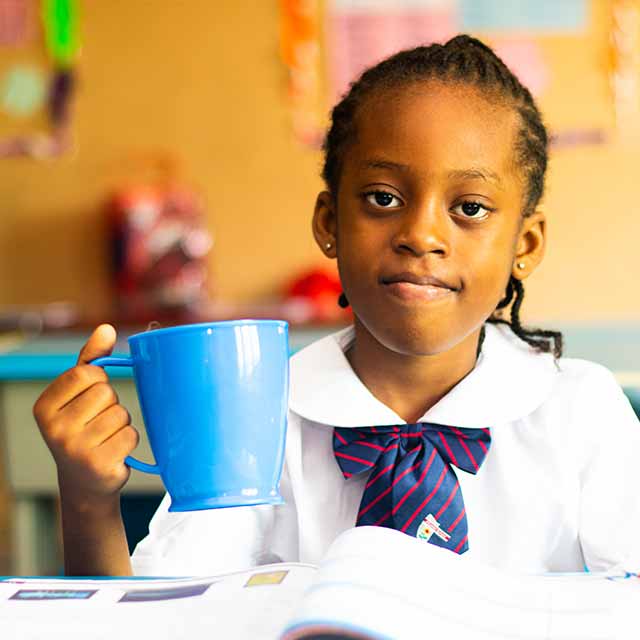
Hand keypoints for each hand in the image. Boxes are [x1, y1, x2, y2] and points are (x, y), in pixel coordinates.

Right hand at [33, 324, 138, 501]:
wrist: (85, 482)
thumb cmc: (84, 427)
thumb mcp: (79, 394)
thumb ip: (91, 359)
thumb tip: (106, 328)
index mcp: (44, 407)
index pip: (88, 373)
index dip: (99, 381)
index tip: (90, 398)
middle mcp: (54, 429)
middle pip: (106, 393)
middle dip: (111, 404)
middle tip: (98, 423)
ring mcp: (75, 449)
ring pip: (121, 414)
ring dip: (121, 423)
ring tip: (106, 438)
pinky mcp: (98, 465)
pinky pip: (131, 435)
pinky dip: (129, 440)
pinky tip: (114, 452)